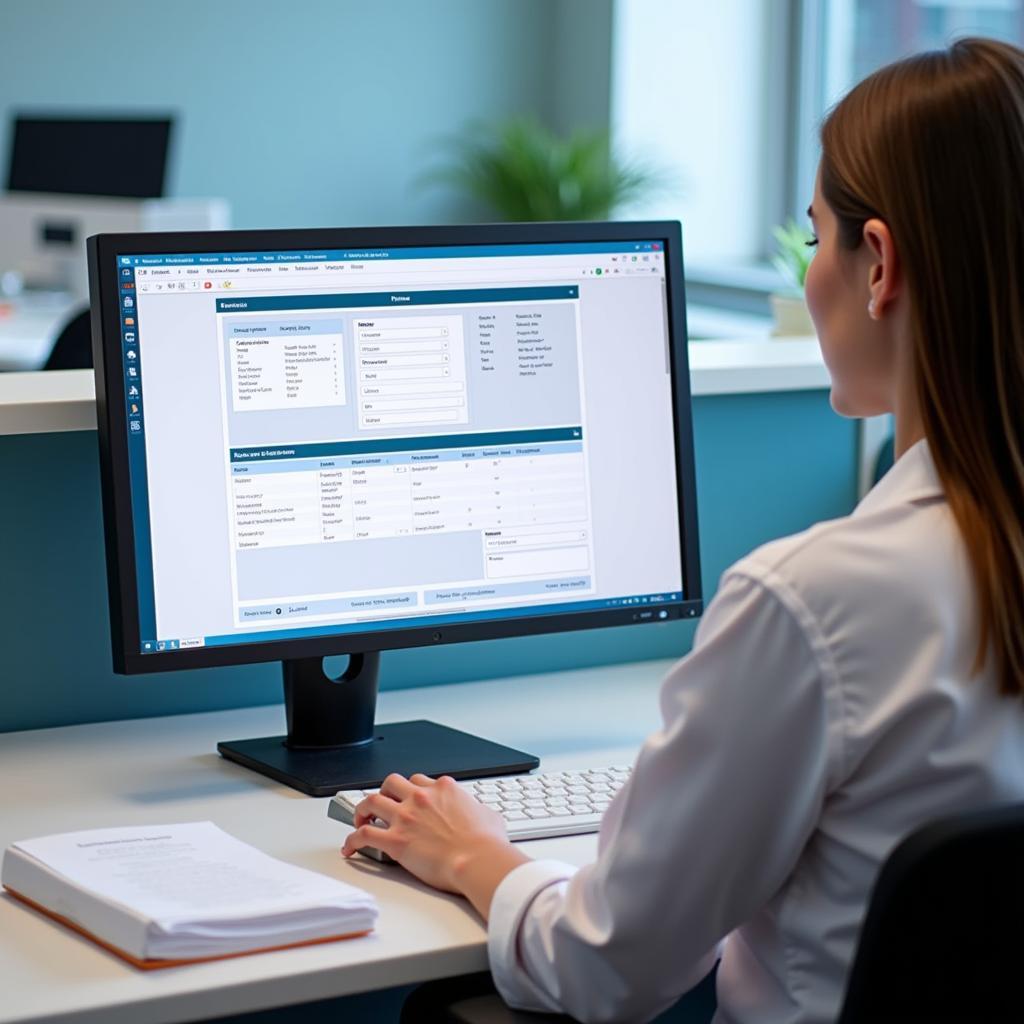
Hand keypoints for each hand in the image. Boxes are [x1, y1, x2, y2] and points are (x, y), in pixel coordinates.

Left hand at [341, 773, 528, 917]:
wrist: (478, 860)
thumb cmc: (486, 843)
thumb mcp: (488, 815)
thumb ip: (477, 809)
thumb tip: (481, 814)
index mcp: (442, 789)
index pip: (418, 780)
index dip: (412, 790)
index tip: (409, 799)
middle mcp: (420, 798)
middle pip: (391, 783)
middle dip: (384, 792)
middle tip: (382, 804)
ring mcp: (405, 818)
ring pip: (371, 801)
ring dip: (362, 809)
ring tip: (360, 819)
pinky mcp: (395, 841)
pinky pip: (364, 835)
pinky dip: (352, 841)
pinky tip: (350, 848)